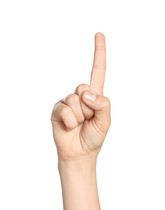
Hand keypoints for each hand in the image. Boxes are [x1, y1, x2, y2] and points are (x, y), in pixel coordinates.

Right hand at [51, 33, 110, 161]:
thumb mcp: (105, 120)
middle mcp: (80, 96)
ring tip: (78, 124)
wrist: (80, 153)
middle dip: (88, 107)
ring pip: (74, 100)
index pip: (98, 71)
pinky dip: (69, 121)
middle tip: (87, 119)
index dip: (99, 53)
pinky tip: (69, 126)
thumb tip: (85, 93)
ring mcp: (67, 102)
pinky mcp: (57, 109)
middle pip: (84, 87)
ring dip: (79, 116)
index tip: (99, 34)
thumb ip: (103, 104)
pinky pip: (64, 109)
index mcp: (95, 96)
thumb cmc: (94, 136)